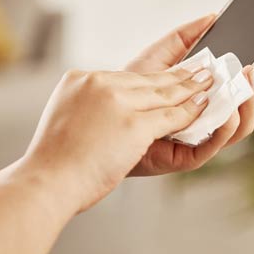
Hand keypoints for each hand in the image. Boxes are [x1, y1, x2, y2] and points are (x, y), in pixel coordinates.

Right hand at [23, 68, 212, 211]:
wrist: (45, 182)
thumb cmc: (53, 161)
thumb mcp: (65, 117)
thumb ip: (88, 106)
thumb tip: (109, 109)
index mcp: (80, 79)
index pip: (127, 75)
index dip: (154, 74)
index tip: (170, 71)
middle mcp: (99, 83)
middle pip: (149, 80)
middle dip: (178, 76)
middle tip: (201, 71)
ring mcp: (117, 102)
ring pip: (164, 93)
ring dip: (190, 89)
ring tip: (208, 84)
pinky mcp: (133, 123)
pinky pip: (171, 115)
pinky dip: (190, 111)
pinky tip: (203, 106)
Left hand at [126, 15, 253, 175]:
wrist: (102, 118)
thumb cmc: (131, 89)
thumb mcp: (161, 55)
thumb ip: (187, 36)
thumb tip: (214, 15)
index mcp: (212, 92)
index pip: (249, 79)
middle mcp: (214, 114)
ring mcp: (205, 135)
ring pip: (243, 123)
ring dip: (252, 99)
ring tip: (249, 73)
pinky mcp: (190, 155)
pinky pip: (217, 144)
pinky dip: (226, 126)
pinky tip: (229, 108)